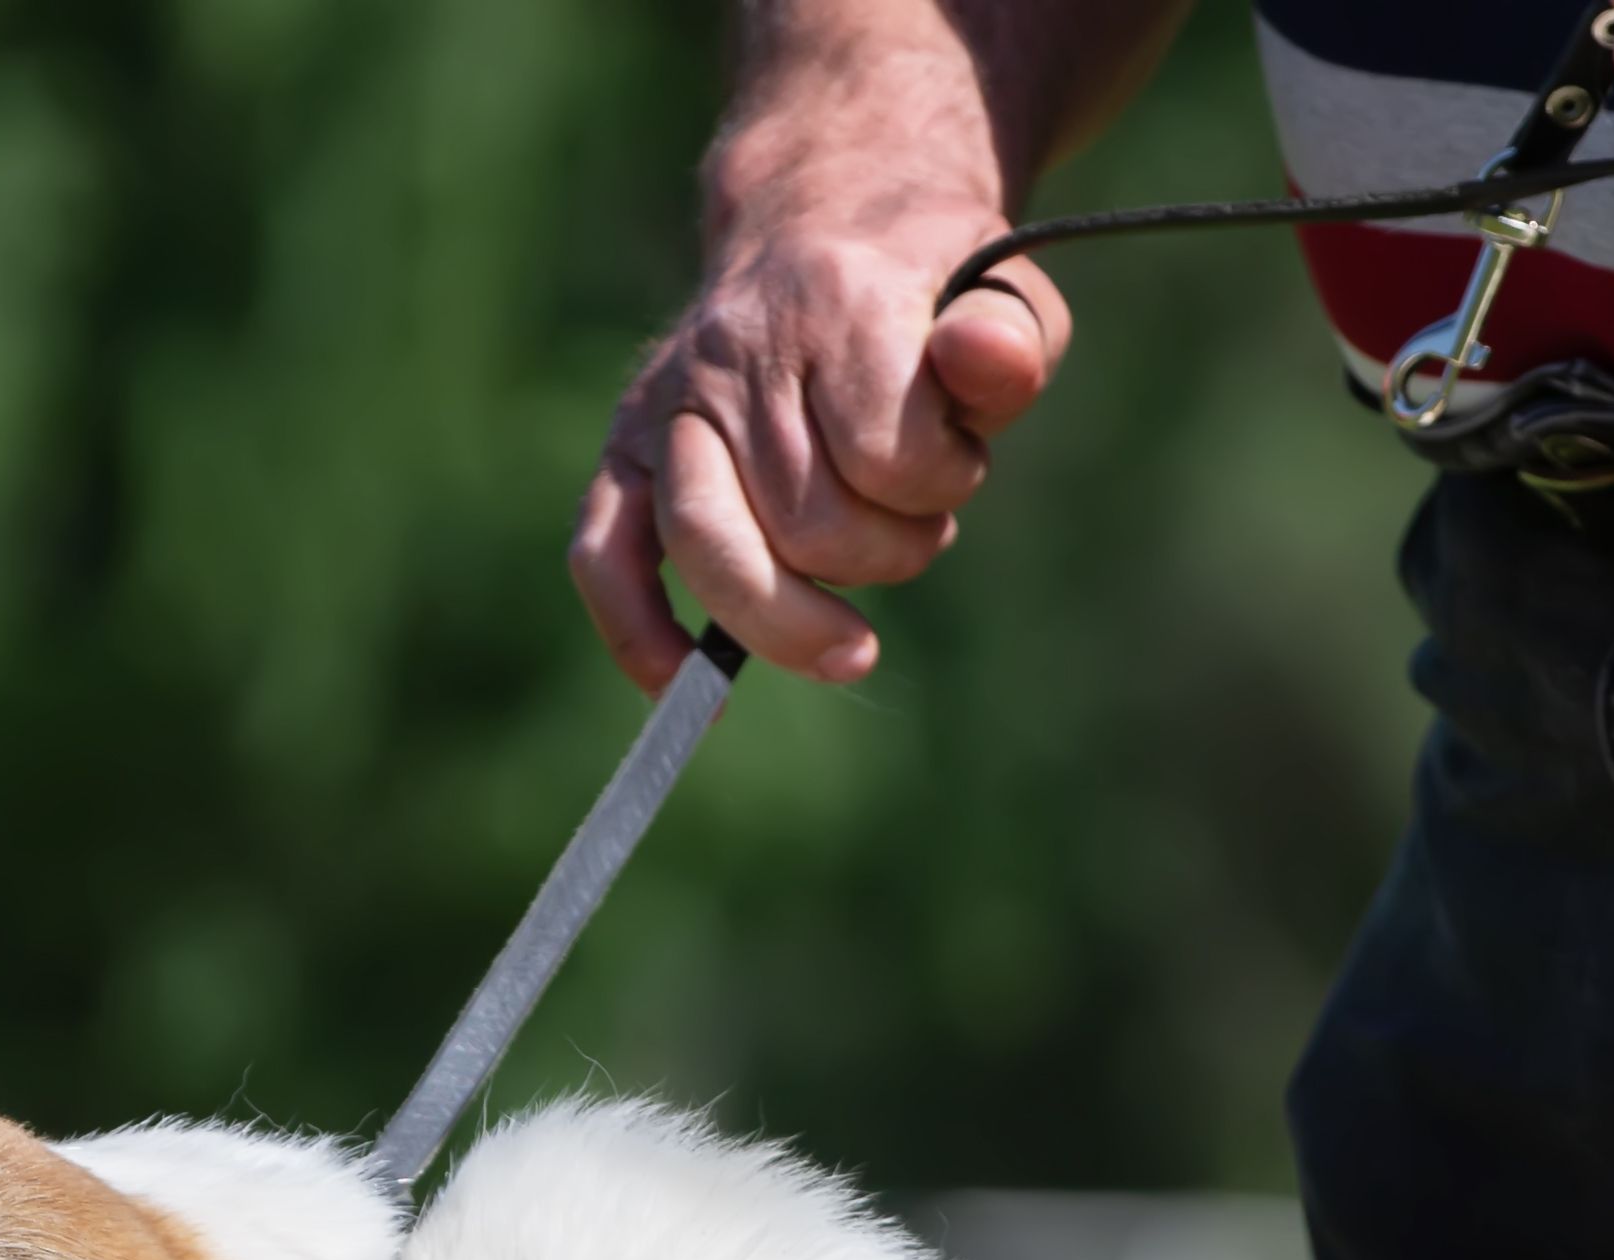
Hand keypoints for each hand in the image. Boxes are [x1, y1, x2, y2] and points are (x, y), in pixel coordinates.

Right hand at [570, 164, 1076, 692]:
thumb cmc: (928, 288)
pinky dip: (640, 632)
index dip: (943, 483)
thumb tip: (984, 365)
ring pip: (713, 551)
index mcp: (833, 301)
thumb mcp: (1004, 293)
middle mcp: (734, 349)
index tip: (961, 455)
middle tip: (916, 524)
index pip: (888, 456)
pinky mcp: (627, 448)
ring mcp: (669, 400)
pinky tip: (683, 685)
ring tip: (849, 619)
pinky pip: (605, 555)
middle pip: (808, 524)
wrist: (824, 219)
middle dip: (887, 553)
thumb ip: (1009, 340)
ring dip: (797, 612)